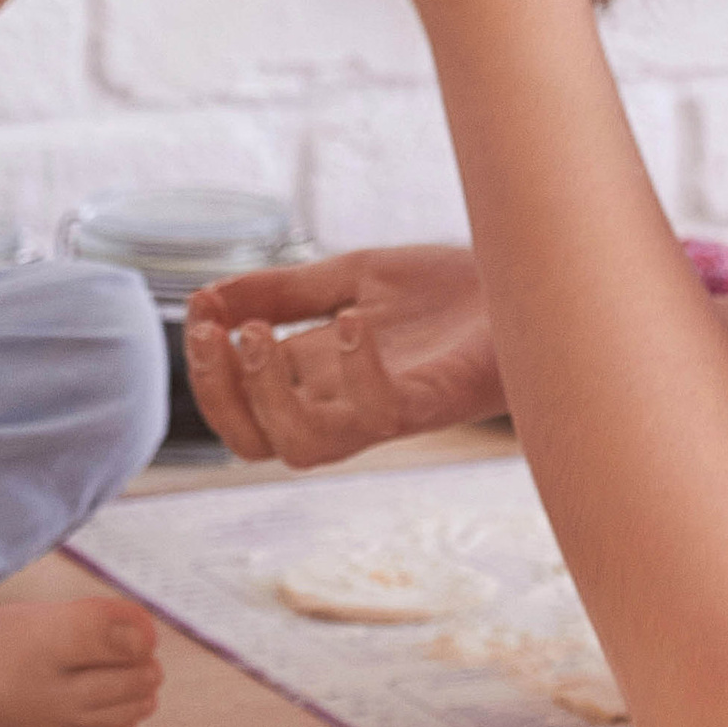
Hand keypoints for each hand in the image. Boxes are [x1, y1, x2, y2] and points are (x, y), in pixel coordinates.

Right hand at [184, 249, 504, 466]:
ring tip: (261, 333)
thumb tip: (206, 297)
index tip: (199, 310)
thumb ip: (284, 291)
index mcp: (317, 378)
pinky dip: (353, 372)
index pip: (237, 407)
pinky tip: (352, 321)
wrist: (528, 280)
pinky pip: (379, 415)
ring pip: (303, 448)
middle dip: (218, 390)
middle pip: (253, 443)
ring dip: (267, 393)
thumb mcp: (349, 277)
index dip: (205, 370)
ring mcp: (385, 411)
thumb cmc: (448, 291)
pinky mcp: (432, 406)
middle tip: (217, 328)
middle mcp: (342, 404)